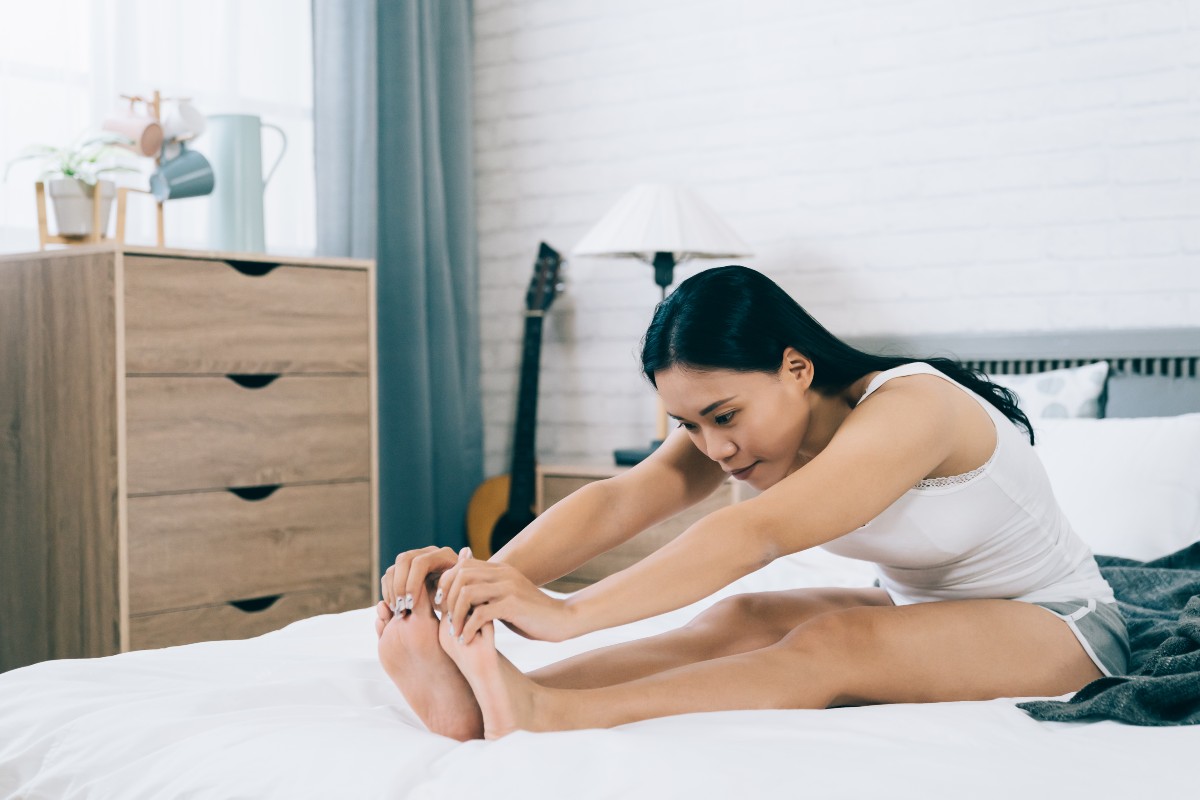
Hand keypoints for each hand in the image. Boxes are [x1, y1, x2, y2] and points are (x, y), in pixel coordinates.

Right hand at [381, 545, 460, 614]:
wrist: (452, 600)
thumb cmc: (457, 598)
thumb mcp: (457, 593)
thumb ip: (454, 584)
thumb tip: (450, 571)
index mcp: (443, 555)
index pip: (421, 562)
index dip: (413, 582)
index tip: (411, 604)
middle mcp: (428, 552)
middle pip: (404, 560)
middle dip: (400, 585)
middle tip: (401, 606)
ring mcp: (414, 558)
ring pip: (394, 567)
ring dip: (392, 589)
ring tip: (397, 609)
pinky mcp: (404, 568)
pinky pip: (390, 575)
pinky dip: (388, 591)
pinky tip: (395, 606)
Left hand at [437, 549, 576, 643]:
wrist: (561, 620)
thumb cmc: (531, 614)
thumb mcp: (506, 597)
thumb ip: (487, 592)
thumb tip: (462, 594)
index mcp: (499, 569)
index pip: (461, 565)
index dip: (446, 583)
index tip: (442, 604)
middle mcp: (502, 573)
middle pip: (460, 575)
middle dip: (447, 598)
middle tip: (444, 619)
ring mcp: (508, 587)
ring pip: (466, 592)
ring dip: (455, 614)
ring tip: (454, 631)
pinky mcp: (513, 605)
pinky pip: (480, 613)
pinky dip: (468, 628)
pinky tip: (466, 639)